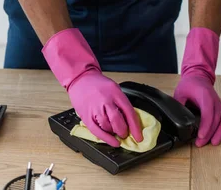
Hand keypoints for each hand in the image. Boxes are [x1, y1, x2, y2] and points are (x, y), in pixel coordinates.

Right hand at [42, 28, 141, 146]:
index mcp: (115, 93)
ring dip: (114, 133)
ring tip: (116, 131)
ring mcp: (95, 109)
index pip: (129, 111)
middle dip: (124, 131)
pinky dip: (107, 139)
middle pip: (118, 120)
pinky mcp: (86, 117)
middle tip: (125, 133)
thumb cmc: (99, 85)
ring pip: (108, 127)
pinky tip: (113, 142)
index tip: (139, 137)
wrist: (81, 79)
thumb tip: (130, 120)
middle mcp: (105, 101)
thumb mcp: (114, 88)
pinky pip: (97, 131)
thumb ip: (121, 103)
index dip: (135, 127)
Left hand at [174, 27, 220, 146]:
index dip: (206, 126)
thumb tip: (176, 116)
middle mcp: (215, 100)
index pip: (208, 113)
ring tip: (214, 143)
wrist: (199, 75)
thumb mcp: (180, 91)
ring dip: (219, 132)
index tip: (201, 136)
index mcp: (205, 96)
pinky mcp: (220, 107)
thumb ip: (179, 103)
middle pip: (215, 119)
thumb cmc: (190, 83)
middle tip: (200, 143)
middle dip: (209, 133)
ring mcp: (219, 104)